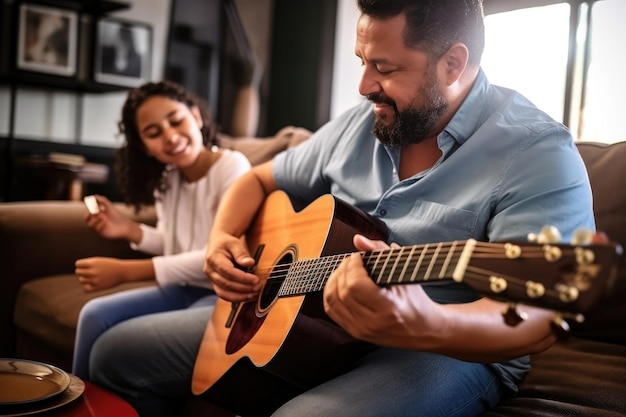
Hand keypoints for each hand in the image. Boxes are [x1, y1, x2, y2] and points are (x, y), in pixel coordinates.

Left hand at [75, 257, 126, 291]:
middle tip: (90, 271)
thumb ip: (88, 264)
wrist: (123, 271)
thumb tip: (78, 270)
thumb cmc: (110, 265)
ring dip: (85, 279)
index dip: (81, 265)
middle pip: (78, 272)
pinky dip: (87, 287)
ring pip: (81, 280)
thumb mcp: (99, 261)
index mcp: (92, 263)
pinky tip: (93, 284)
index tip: (87, 266)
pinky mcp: (97, 287)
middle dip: (82, 271)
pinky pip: (85, 289)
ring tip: (94, 277)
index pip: (77, 264)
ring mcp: (94, 280)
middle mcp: (92, 271)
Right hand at [85, 195, 134, 239]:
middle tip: (97, 210)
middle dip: (91, 213)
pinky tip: (106, 221)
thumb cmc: (116, 215)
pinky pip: (97, 229)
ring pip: (90, 224)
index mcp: (95, 214)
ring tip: (103, 216)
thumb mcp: (109, 206)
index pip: (88, 210)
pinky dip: (100, 224)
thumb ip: (102, 200)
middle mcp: (95, 221)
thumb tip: (94, 196)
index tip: (100, 205)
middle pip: (86, 217)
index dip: (92, 207)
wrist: (124, 225)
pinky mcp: (101, 233)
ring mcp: (97, 227)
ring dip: (95, 219)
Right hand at [203, 232, 260, 301]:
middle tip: (257, 287)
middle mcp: (210, 271)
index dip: (242, 278)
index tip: (255, 280)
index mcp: (213, 259)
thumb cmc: (226, 243)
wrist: (218, 244)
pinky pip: (224, 295)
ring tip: (254, 294)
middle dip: (243, 288)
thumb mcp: (234, 243)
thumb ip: (241, 253)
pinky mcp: (216, 285)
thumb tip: (250, 263)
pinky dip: (236, 298)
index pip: (228, 271)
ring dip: (240, 296)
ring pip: (224, 293)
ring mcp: (211, 279)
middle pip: (226, 284)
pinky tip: (247, 297)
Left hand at [323, 234, 442, 347]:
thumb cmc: (416, 300)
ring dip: (334, 280)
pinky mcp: (354, 333)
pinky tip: (340, 283)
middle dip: (343, 269)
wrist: (424, 330)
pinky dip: (332, 293)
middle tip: (352, 261)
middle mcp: (372, 323)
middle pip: (342, 292)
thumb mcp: (405, 272)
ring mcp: (361, 330)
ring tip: (345, 270)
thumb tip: (358, 239)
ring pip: (332, 301)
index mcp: (388, 309)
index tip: (359, 256)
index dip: (353, 266)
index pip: (356, 286)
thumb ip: (381, 251)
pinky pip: (331, 310)